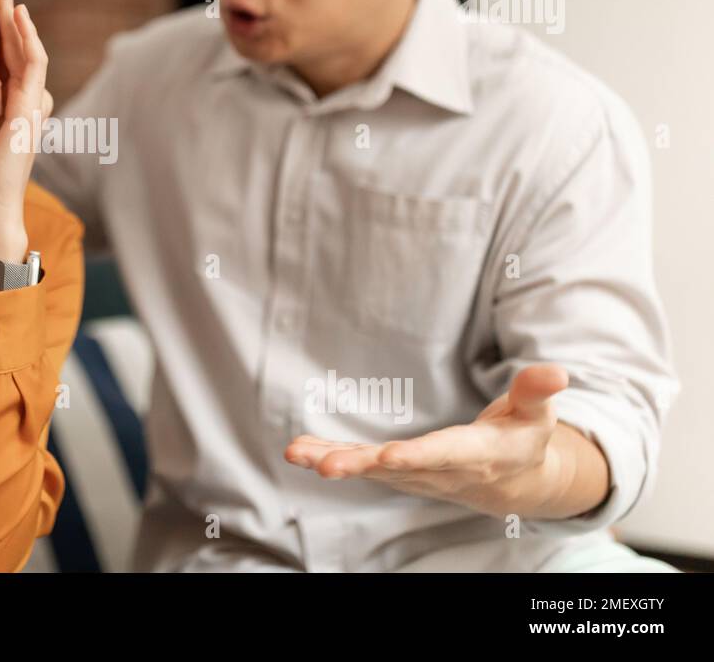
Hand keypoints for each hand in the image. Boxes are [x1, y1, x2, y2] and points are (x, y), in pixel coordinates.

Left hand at [0, 0, 52, 261]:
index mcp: (13, 105)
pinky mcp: (29, 113)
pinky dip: (27, 39)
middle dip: (8, 11)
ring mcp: (31, 106)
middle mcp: (27, 102)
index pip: (7, 55)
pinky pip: (32, 67)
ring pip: (27, 49)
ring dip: (17, 16)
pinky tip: (18, 15)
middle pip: (18, 46)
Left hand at [284, 364, 607, 518]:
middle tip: (326, 465)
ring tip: (299, 455)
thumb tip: (557, 371)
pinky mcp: (396, 471)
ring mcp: (414, 475)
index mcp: (475, 455)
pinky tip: (296, 451)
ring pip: (370, 471)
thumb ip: (537, 392)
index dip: (416, 458)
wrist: (513, 482)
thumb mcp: (536, 415)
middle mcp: (439, 470)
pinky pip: (360, 466)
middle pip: (396, 470)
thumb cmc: (522, 439)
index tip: (388, 457)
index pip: (443, 457)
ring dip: (333, 461)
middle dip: (360, 467)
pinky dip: (327, 457)